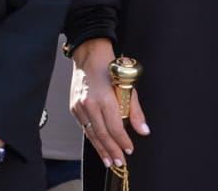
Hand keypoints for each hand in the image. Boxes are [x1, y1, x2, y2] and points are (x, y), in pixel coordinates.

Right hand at [70, 39, 148, 169]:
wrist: (89, 55)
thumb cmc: (110, 68)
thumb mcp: (128, 86)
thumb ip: (135, 111)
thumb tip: (143, 130)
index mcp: (104, 98)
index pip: (114, 127)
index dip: (122, 141)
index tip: (129, 149)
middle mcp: (89, 104)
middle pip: (102, 134)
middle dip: (111, 150)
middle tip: (119, 162)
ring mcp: (79, 106)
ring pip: (91, 133)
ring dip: (101, 149)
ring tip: (109, 161)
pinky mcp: (74, 107)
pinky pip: (84, 127)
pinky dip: (93, 138)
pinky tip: (99, 146)